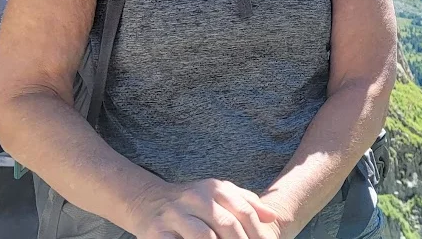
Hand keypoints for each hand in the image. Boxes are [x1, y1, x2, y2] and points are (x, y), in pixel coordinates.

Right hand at [130, 179, 280, 238]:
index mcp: (215, 188)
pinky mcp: (158, 231)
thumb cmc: (192, 203)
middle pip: (227, 225)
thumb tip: (272, 217)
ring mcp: (176, 214)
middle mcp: (196, 198)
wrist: (149, 201)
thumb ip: (247, 202)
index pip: (244, 211)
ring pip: (204, 237)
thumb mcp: (219, 195)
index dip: (258, 233)